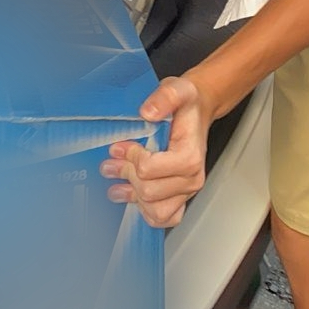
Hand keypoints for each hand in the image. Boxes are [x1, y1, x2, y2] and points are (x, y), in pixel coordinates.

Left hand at [100, 76, 211, 228]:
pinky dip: (142, 209)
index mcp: (190, 156)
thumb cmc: (186, 105)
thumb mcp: (177, 90)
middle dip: (126, 173)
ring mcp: (186, 192)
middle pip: (148, 191)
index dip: (131, 157)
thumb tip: (148, 112)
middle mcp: (192, 178)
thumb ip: (163, 98)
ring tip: (116, 176)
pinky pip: (161, 218)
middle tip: (113, 158)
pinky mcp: (179, 198)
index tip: (122, 144)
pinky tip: (128, 192)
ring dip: (131, 194)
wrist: (195, 111)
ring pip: (154, 210)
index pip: (150, 169)